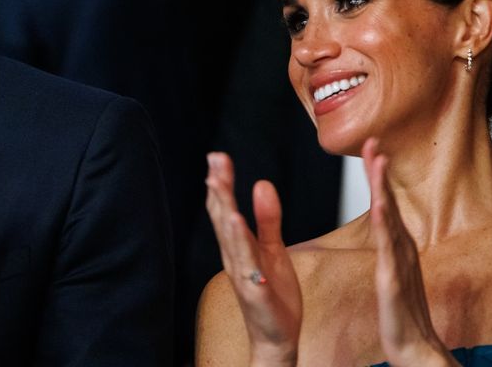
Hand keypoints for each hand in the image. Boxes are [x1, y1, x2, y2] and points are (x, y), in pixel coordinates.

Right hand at [205, 152, 301, 365]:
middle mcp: (233, 257)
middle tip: (214, 160)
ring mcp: (242, 273)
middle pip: (222, 217)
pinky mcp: (256, 289)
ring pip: (230, 238)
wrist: (277, 336)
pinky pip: (247, 263)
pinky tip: (237, 223)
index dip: (220, 183)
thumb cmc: (273, 294)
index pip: (225, 208)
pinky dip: (240, 243)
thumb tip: (261, 183)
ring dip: (224, 210)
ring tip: (220, 185)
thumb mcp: (274, 248)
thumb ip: (267, 218)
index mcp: (237, 246)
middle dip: (218, 188)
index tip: (217, 156)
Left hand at [364, 139, 454, 366]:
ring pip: (389, 221)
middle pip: (389, 203)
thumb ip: (393, 250)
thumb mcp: (395, 274)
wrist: (415, 349)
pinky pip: (388, 251)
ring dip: (383, 190)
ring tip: (377, 162)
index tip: (372, 147)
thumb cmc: (404, 315)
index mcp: (397, 247)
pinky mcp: (393, 284)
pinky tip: (380, 208)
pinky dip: (385, 227)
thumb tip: (389, 229)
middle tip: (373, 141)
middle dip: (380, 171)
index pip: (386, 204)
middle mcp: (401, 250)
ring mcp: (398, 265)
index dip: (379, 176)